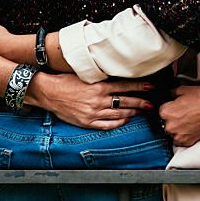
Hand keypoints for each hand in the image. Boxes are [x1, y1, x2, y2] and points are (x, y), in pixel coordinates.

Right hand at [26, 73, 153, 129]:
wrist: (49, 93)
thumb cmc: (66, 81)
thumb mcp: (86, 76)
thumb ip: (102, 78)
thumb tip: (118, 76)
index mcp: (99, 86)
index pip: (125, 86)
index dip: (139, 87)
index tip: (151, 87)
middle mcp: (98, 100)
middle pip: (125, 101)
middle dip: (140, 102)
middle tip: (151, 103)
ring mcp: (93, 112)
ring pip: (118, 113)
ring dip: (132, 113)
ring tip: (141, 112)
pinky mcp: (87, 122)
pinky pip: (106, 125)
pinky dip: (118, 123)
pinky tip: (125, 120)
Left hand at [159, 85, 199, 146]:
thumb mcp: (184, 90)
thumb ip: (172, 93)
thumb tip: (169, 94)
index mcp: (166, 112)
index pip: (161, 110)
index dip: (170, 107)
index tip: (176, 107)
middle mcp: (169, 125)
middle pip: (166, 122)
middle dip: (173, 118)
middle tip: (184, 113)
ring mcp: (177, 135)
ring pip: (172, 132)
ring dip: (177, 128)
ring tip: (188, 121)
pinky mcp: (186, 142)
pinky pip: (179, 140)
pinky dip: (183, 135)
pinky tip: (190, 127)